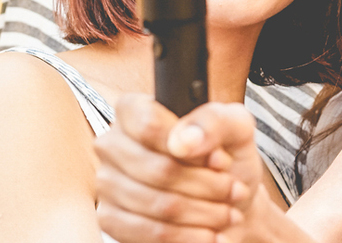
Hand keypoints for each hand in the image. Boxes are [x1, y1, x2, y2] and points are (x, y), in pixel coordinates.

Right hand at [95, 95, 268, 242]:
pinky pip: (149, 233)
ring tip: (228, 213)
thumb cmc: (226, 158)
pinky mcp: (110, 219)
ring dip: (204, 214)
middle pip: (159, 170)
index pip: (149, 124)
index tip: (221, 161)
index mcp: (135, 111)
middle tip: (235, 191)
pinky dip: (187, 236)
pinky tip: (209, 233)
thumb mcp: (234, 128)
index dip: (190, 147)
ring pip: (158, 205)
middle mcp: (113, 144)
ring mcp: (107, 183)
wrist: (227, 200)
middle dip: (208, 186)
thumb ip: (214, 122)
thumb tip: (184, 139)